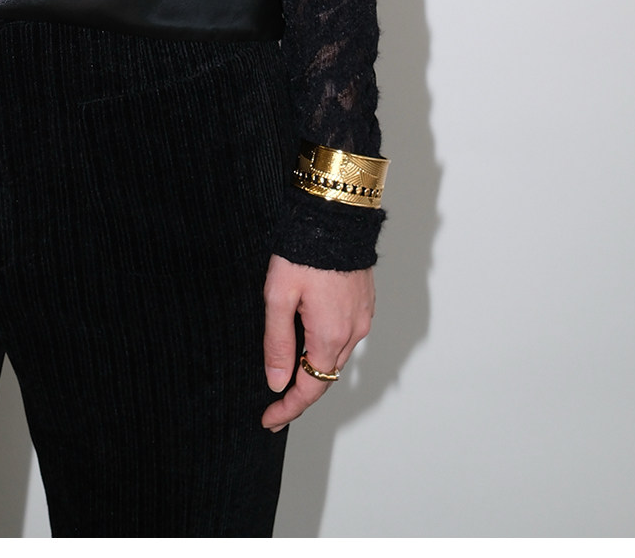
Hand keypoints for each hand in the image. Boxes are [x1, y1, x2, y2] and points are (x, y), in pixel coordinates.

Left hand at [261, 254, 373, 430]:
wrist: (335, 214)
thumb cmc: (304, 250)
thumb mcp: (278, 296)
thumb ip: (278, 343)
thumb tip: (277, 382)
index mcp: (329, 335)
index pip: (310, 388)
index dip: (288, 408)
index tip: (270, 420)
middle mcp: (352, 332)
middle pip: (324, 376)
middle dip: (299, 393)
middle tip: (274, 404)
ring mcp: (362, 318)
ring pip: (335, 357)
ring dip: (314, 369)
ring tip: (288, 374)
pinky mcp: (364, 304)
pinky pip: (345, 337)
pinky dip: (326, 347)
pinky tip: (309, 342)